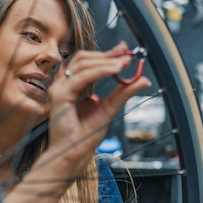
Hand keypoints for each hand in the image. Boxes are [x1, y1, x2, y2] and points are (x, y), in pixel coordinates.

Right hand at [47, 42, 149, 175]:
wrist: (74, 153)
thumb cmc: (85, 135)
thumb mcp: (110, 108)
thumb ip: (124, 92)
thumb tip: (143, 80)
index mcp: (75, 85)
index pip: (89, 62)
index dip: (107, 54)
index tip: (125, 50)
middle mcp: (65, 84)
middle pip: (85, 58)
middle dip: (108, 55)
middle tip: (127, 56)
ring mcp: (60, 88)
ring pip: (83, 64)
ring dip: (106, 61)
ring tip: (124, 63)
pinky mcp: (59, 95)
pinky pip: (81, 77)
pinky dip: (99, 71)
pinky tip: (114, 70)